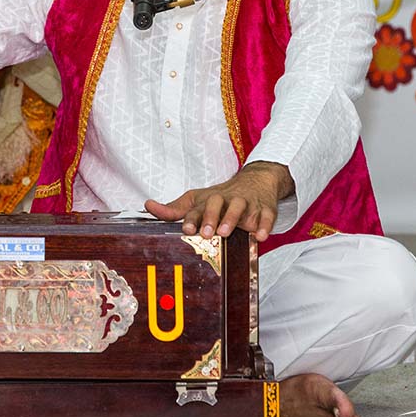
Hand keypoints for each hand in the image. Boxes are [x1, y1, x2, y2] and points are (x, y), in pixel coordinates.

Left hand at [145, 162, 292, 241]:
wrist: (256, 181)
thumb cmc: (221, 196)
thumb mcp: (197, 200)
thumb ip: (174, 209)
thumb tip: (148, 206)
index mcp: (209, 199)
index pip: (197, 208)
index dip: (192, 218)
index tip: (186, 229)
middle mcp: (226, 199)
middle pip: (218, 203)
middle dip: (211, 217)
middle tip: (206, 233)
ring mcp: (247, 203)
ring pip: (240, 207)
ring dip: (233, 219)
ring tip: (226, 232)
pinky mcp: (265, 208)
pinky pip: (266, 216)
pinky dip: (265, 225)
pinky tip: (261, 236)